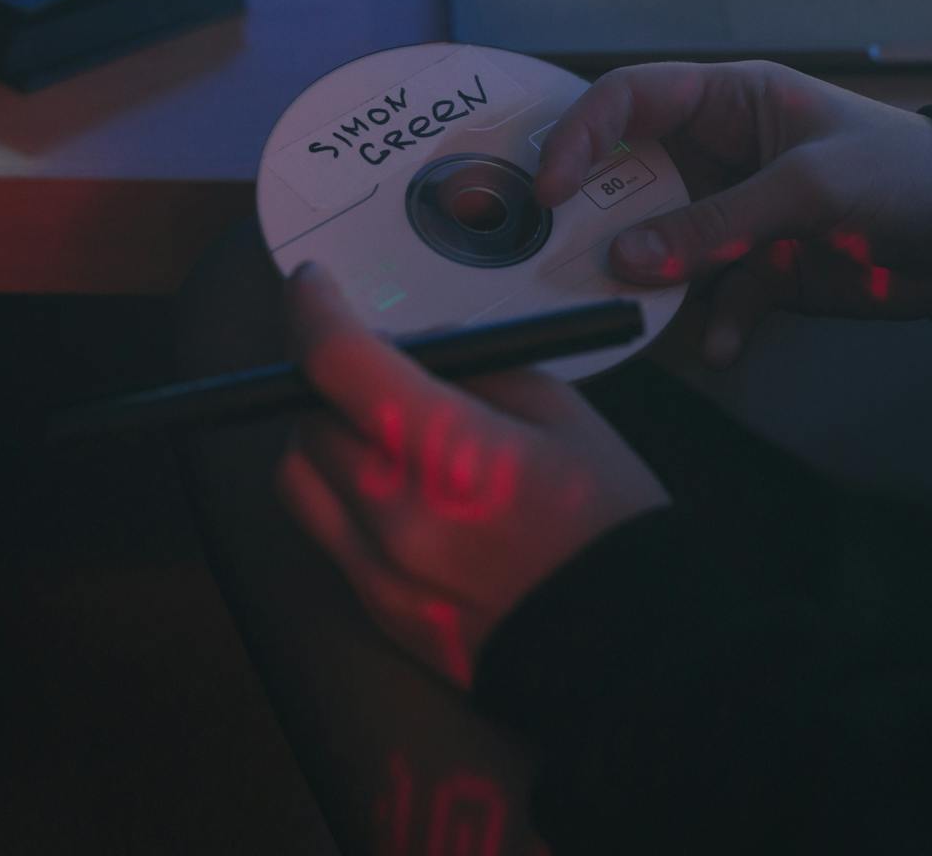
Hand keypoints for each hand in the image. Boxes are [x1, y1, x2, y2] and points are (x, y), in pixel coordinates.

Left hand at [275, 263, 669, 687]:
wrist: (632, 646)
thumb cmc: (611, 522)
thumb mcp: (562, 413)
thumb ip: (477, 373)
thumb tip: (414, 351)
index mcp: (450, 453)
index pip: (337, 364)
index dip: (313, 310)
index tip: (313, 286)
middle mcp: (396, 517)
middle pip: (309, 419)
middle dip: (332, 383)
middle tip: (379, 371)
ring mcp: (379, 574)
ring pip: (299, 479)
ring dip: (325, 440)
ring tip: (378, 433)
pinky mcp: (379, 614)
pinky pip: (327, 536)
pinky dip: (345, 497)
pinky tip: (399, 492)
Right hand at [535, 60, 931, 366]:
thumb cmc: (903, 171)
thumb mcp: (810, 186)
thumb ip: (719, 223)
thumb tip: (628, 258)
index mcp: (730, 101)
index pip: (629, 100)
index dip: (580, 136)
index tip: (549, 190)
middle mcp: (720, 154)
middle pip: (630, 182)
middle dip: (601, 224)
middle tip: (567, 263)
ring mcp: (736, 215)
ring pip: (664, 250)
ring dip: (652, 284)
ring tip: (638, 314)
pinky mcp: (760, 270)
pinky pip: (714, 299)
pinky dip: (716, 325)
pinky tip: (726, 346)